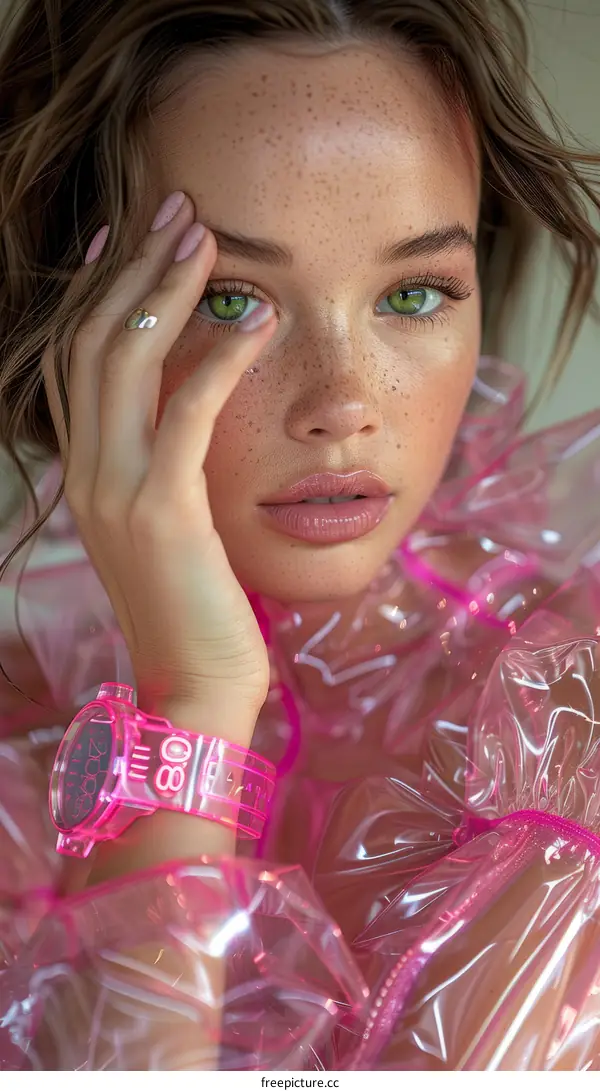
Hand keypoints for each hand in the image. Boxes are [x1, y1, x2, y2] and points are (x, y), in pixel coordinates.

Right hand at [42, 193, 277, 738]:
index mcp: (87, 475)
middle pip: (95, 344)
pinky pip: (187, 411)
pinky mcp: (163, 510)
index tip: (126, 237)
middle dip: (135, 269)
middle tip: (177, 209)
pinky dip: (220, 355)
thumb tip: (183, 421)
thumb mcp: (165, 530)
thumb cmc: (195, 609)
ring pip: (127, 362)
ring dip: (167, 291)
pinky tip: (256, 317)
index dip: (97, 293)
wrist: (194, 685)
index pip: (76, 362)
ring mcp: (117, 490)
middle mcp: (88, 473)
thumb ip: (160, 472)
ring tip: (206, 236)